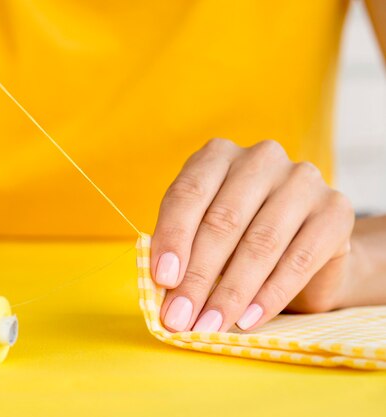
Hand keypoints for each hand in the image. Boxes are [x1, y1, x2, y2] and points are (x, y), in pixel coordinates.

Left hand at [151, 139, 354, 331]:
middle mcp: (260, 158)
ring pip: (260, 242)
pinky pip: (299, 259)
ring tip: (209, 326)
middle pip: (223, 221)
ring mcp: (302, 180)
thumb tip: (164, 283)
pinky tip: (247, 320)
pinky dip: (269, 296)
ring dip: (230, 293)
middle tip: (179, 318)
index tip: (162, 280)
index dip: (173, 238)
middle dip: (197, 277)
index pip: (188, 194)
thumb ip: (180, 248)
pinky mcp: (335, 210)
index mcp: (217, 155)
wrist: (304, 249)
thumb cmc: (238, 238)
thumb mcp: (201, 233)